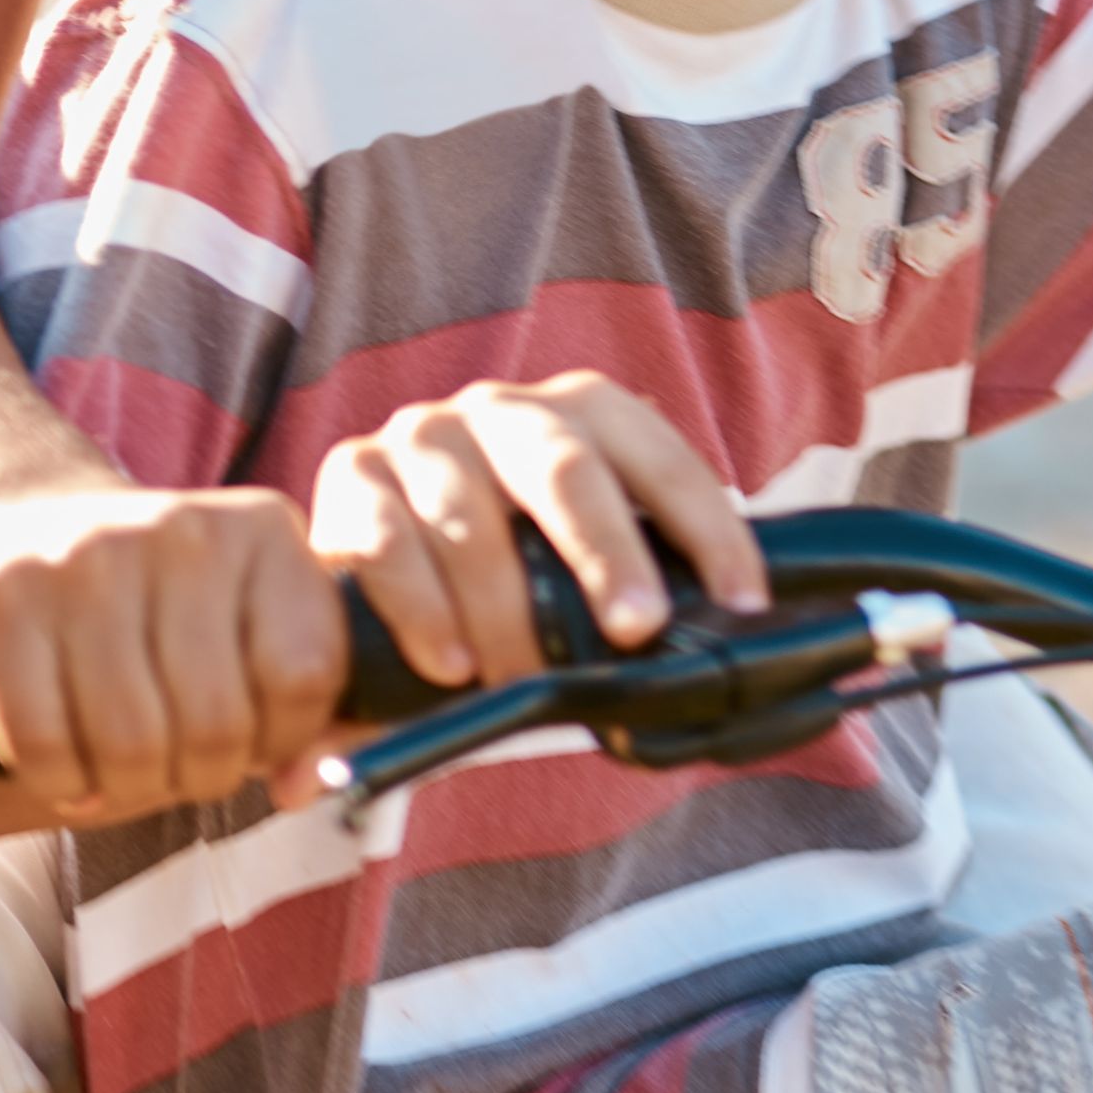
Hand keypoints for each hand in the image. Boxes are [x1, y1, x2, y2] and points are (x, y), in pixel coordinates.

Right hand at [0, 484, 345, 823]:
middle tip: (174, 771)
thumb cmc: (161, 613)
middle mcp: (181, 531)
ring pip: (131, 744)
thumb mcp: (248, 628)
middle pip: (214, 724)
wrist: (32, 533)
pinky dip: (60, 782)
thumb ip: (301, 712)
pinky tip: (67, 768)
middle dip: (197, 778)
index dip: (280, 740)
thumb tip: (300, 787)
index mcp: (263, 533)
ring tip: (123, 772)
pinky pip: (44, 743)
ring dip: (128, 789)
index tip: (250, 743)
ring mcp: (85, 555)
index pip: (303, 677)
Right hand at [311, 374, 770, 692]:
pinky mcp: (350, 473)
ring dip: (505, 610)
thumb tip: (737, 648)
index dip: (710, 532)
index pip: (665, 465)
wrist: (386, 544)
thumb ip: (635, 586)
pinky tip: (449, 666)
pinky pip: (386, 544)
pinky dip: (420, 610)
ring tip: (528, 682)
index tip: (743, 606)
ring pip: (471, 518)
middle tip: (637, 629)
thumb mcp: (577, 557)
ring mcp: (423, 435)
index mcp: (587, 413)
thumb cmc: (514, 562)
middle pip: (568, 472)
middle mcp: (505, 409)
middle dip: (608, 552)